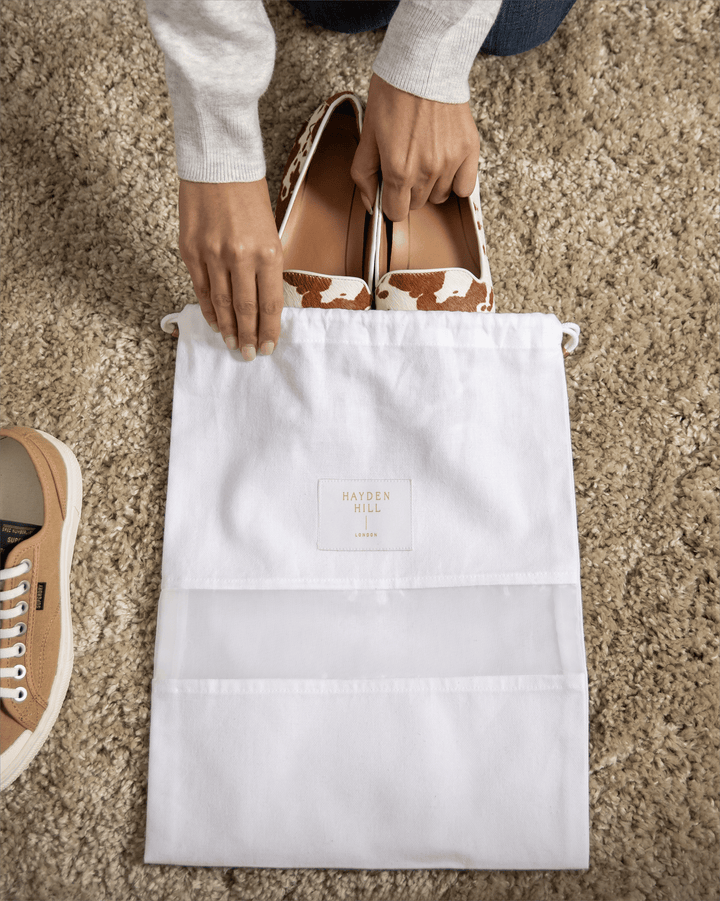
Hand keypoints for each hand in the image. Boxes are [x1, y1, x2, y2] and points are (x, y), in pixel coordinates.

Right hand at [178, 179, 282, 358]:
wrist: (218, 164)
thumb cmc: (249, 197)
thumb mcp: (271, 233)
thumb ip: (266, 268)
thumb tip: (264, 304)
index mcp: (267, 252)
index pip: (269, 304)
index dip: (269, 330)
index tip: (269, 347)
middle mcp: (240, 257)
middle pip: (245, 310)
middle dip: (248, 336)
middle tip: (249, 355)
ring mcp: (212, 255)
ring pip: (221, 304)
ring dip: (227, 328)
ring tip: (232, 344)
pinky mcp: (190, 251)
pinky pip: (201, 288)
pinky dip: (208, 309)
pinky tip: (214, 321)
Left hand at [351, 74, 479, 221]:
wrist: (424, 63)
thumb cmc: (393, 93)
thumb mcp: (368, 133)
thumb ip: (364, 173)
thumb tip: (370, 204)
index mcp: (397, 170)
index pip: (396, 212)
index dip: (391, 202)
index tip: (391, 188)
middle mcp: (425, 171)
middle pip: (417, 204)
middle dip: (409, 191)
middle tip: (407, 163)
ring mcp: (449, 162)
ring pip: (440, 196)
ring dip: (431, 185)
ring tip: (426, 157)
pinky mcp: (468, 151)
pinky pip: (465, 187)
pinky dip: (456, 181)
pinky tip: (446, 165)